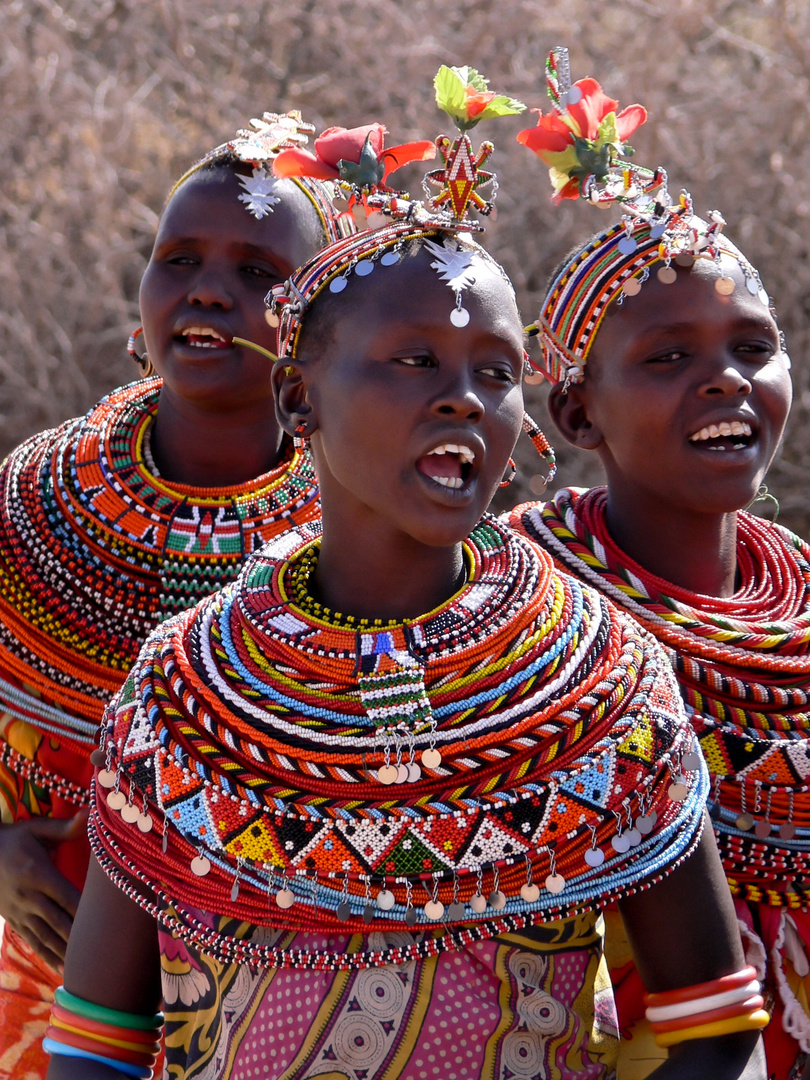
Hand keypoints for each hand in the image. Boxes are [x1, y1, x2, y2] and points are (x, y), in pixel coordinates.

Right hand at [0, 812, 87, 970]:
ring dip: (65, 952)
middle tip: (102, 954)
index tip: (105, 923)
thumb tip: (90, 813)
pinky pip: (31, 940)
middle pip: (58, 922)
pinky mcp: (12, 920)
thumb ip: (65, 827)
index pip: (67, 897)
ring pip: (45, 936)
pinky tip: (61, 968)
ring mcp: (19, 911)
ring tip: (86, 970)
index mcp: (38, 874)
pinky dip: (47, 955)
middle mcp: (28, 897)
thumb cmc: (13, 838)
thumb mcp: (37, 829)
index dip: (86, 911)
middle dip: (79, 939)